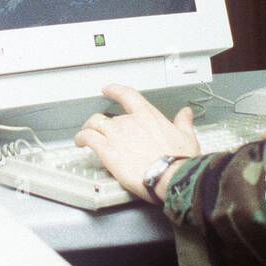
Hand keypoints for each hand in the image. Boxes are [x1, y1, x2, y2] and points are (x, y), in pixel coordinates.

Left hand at [74, 84, 200, 203]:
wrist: (170, 177)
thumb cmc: (179, 160)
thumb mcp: (186, 137)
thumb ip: (183, 122)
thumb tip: (186, 113)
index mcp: (148, 116)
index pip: (127, 96)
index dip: (115, 90)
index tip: (108, 89)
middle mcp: (129, 122)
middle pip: (108, 116)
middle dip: (101, 122)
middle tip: (98, 127)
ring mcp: (116, 135)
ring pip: (93, 123)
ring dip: (87, 128)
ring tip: (83, 134)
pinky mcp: (107, 151)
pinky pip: (88, 138)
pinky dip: (81, 138)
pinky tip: (79, 142)